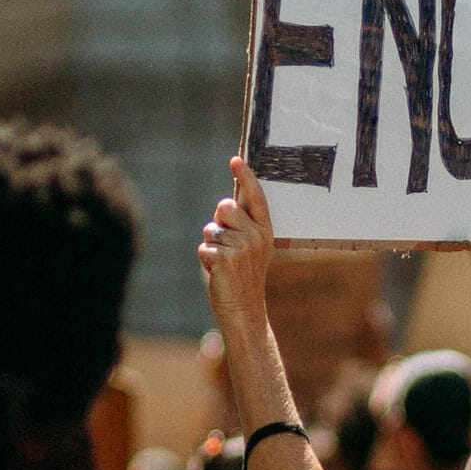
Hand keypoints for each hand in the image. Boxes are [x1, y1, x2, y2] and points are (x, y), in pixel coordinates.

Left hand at [199, 157, 273, 323]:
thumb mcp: (252, 248)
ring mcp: (243, 248)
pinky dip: (205, 259)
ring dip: (211, 244)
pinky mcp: (226, 259)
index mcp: (266, 230)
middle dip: (219, 221)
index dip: (245, 176)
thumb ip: (243, 226)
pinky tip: (218, 272)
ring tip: (224, 261)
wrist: (245, 310)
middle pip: (224, 207)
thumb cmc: (245, 276)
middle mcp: (257, 236)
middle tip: (227, 244)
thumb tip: (226, 203)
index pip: (255, 197)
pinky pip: (204, 247)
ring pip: (211, 229)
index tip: (236, 159)